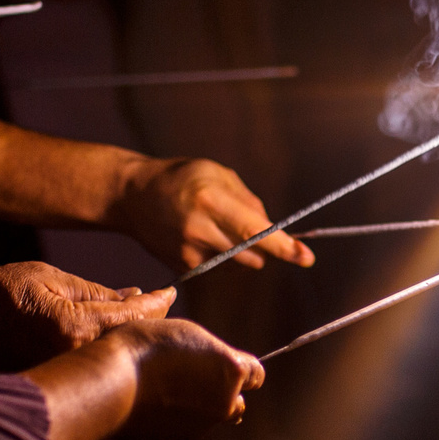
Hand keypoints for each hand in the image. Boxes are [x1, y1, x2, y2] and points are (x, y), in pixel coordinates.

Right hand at [0, 262, 172, 374]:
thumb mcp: (42, 278)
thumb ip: (91, 291)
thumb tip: (132, 298)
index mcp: (74, 328)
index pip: (133, 317)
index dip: (156, 303)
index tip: (171, 292)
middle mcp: (73, 359)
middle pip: (128, 343)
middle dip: (147, 325)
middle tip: (161, 307)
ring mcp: (62, 377)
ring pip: (111, 358)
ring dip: (127, 341)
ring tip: (138, 322)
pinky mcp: (51, 387)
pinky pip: (89, 371)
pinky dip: (102, 356)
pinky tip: (106, 343)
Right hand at [98, 317, 264, 439]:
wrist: (112, 381)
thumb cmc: (146, 347)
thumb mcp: (185, 333)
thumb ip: (211, 352)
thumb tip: (214, 363)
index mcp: (231, 371)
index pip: (256, 374)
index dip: (242, 370)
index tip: (230, 366)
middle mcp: (223, 404)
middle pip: (237, 403)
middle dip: (223, 395)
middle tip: (195, 379)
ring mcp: (200, 428)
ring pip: (205, 418)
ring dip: (193, 407)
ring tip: (160, 386)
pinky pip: (178, 429)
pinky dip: (169, 420)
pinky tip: (146, 402)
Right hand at [113, 157, 314, 273]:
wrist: (132, 196)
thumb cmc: (180, 178)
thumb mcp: (216, 173)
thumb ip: (247, 200)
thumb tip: (271, 228)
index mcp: (211, 200)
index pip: (255, 230)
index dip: (283, 246)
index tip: (306, 257)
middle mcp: (200, 229)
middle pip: (251, 254)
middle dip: (262, 246)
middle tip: (250, 227)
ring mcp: (188, 251)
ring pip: (236, 262)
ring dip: (239, 249)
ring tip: (213, 223)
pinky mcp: (181, 265)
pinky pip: (217, 266)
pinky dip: (218, 253)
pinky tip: (198, 234)